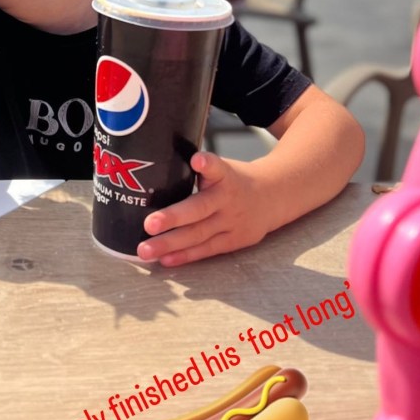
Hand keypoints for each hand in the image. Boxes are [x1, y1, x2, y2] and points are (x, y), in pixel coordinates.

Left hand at [136, 152, 269, 266]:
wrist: (273, 197)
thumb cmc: (234, 180)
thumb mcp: (222, 167)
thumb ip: (197, 171)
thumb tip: (154, 168)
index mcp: (225, 175)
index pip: (217, 167)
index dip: (207, 163)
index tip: (197, 159)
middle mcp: (228, 198)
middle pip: (200, 209)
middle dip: (173, 217)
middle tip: (148, 224)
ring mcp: (232, 222)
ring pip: (198, 234)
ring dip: (170, 244)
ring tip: (145, 250)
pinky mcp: (233, 241)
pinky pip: (206, 250)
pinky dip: (184, 256)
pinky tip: (164, 259)